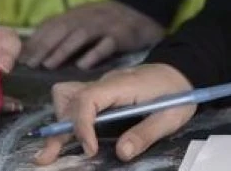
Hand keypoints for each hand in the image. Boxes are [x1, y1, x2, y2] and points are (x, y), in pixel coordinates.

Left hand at [21, 0, 165, 70]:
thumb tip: (38, 51)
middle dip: (44, 46)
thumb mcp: (86, 21)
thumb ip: (66, 33)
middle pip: (62, 29)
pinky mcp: (121, 34)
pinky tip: (83, 66)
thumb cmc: (109, 22)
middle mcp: (88, 17)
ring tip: (49, 65)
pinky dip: (94, 54)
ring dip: (63, 50)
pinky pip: (106, 44)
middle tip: (31, 64)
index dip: (36, 40)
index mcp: (77, 14)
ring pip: (80, 35)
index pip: (51, 24)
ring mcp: (105, 24)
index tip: (22, 57)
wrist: (143, 11)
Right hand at [32, 64, 194, 164]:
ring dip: (60, 121)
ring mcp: (102, 85)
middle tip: (49, 157)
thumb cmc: (178, 94)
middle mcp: (106, 82)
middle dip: (60, 130)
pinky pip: (75, 99)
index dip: (82, 124)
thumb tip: (121, 153)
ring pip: (67, 96)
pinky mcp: (101, 91)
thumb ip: (146, 134)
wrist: (181, 72)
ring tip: (54, 148)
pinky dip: (68, 117)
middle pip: (71, 99)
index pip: (89, 97)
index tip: (90, 149)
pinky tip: (68, 135)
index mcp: (122, 85)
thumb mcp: (170, 117)